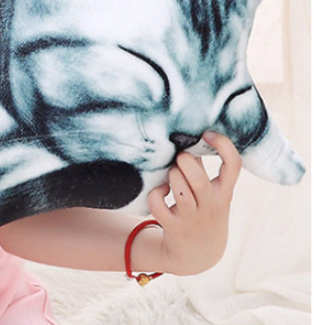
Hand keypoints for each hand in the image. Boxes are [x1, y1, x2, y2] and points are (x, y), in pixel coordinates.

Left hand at [145, 131, 241, 274]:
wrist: (198, 256)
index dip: (223, 145)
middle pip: (198, 178)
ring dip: (171, 176)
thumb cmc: (203, 212)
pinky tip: (160, 192)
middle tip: (179, 160)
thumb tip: (188, 136)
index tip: (208, 133)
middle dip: (184, 161)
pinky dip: (155, 193)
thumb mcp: (212, 194)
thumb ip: (202, 168)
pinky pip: (159, 204)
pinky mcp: (174, 227)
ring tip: (171, 177)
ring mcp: (193, 218)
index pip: (234, 165)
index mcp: (223, 193)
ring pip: (180, 189)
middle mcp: (211, 206)